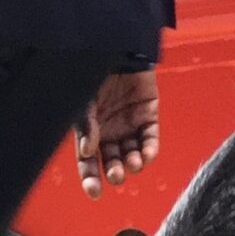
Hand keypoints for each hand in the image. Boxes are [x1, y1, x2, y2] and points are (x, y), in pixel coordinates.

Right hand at [76, 70, 158, 198]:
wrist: (116, 43)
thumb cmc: (94, 70)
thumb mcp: (84, 99)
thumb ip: (86, 125)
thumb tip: (88, 152)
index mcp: (90, 129)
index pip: (88, 160)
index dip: (91, 178)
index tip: (95, 192)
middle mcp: (110, 130)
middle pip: (112, 160)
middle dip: (115, 171)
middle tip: (116, 174)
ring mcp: (129, 123)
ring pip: (132, 153)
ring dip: (133, 162)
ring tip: (133, 163)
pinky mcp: (148, 114)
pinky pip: (150, 138)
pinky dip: (149, 149)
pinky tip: (146, 156)